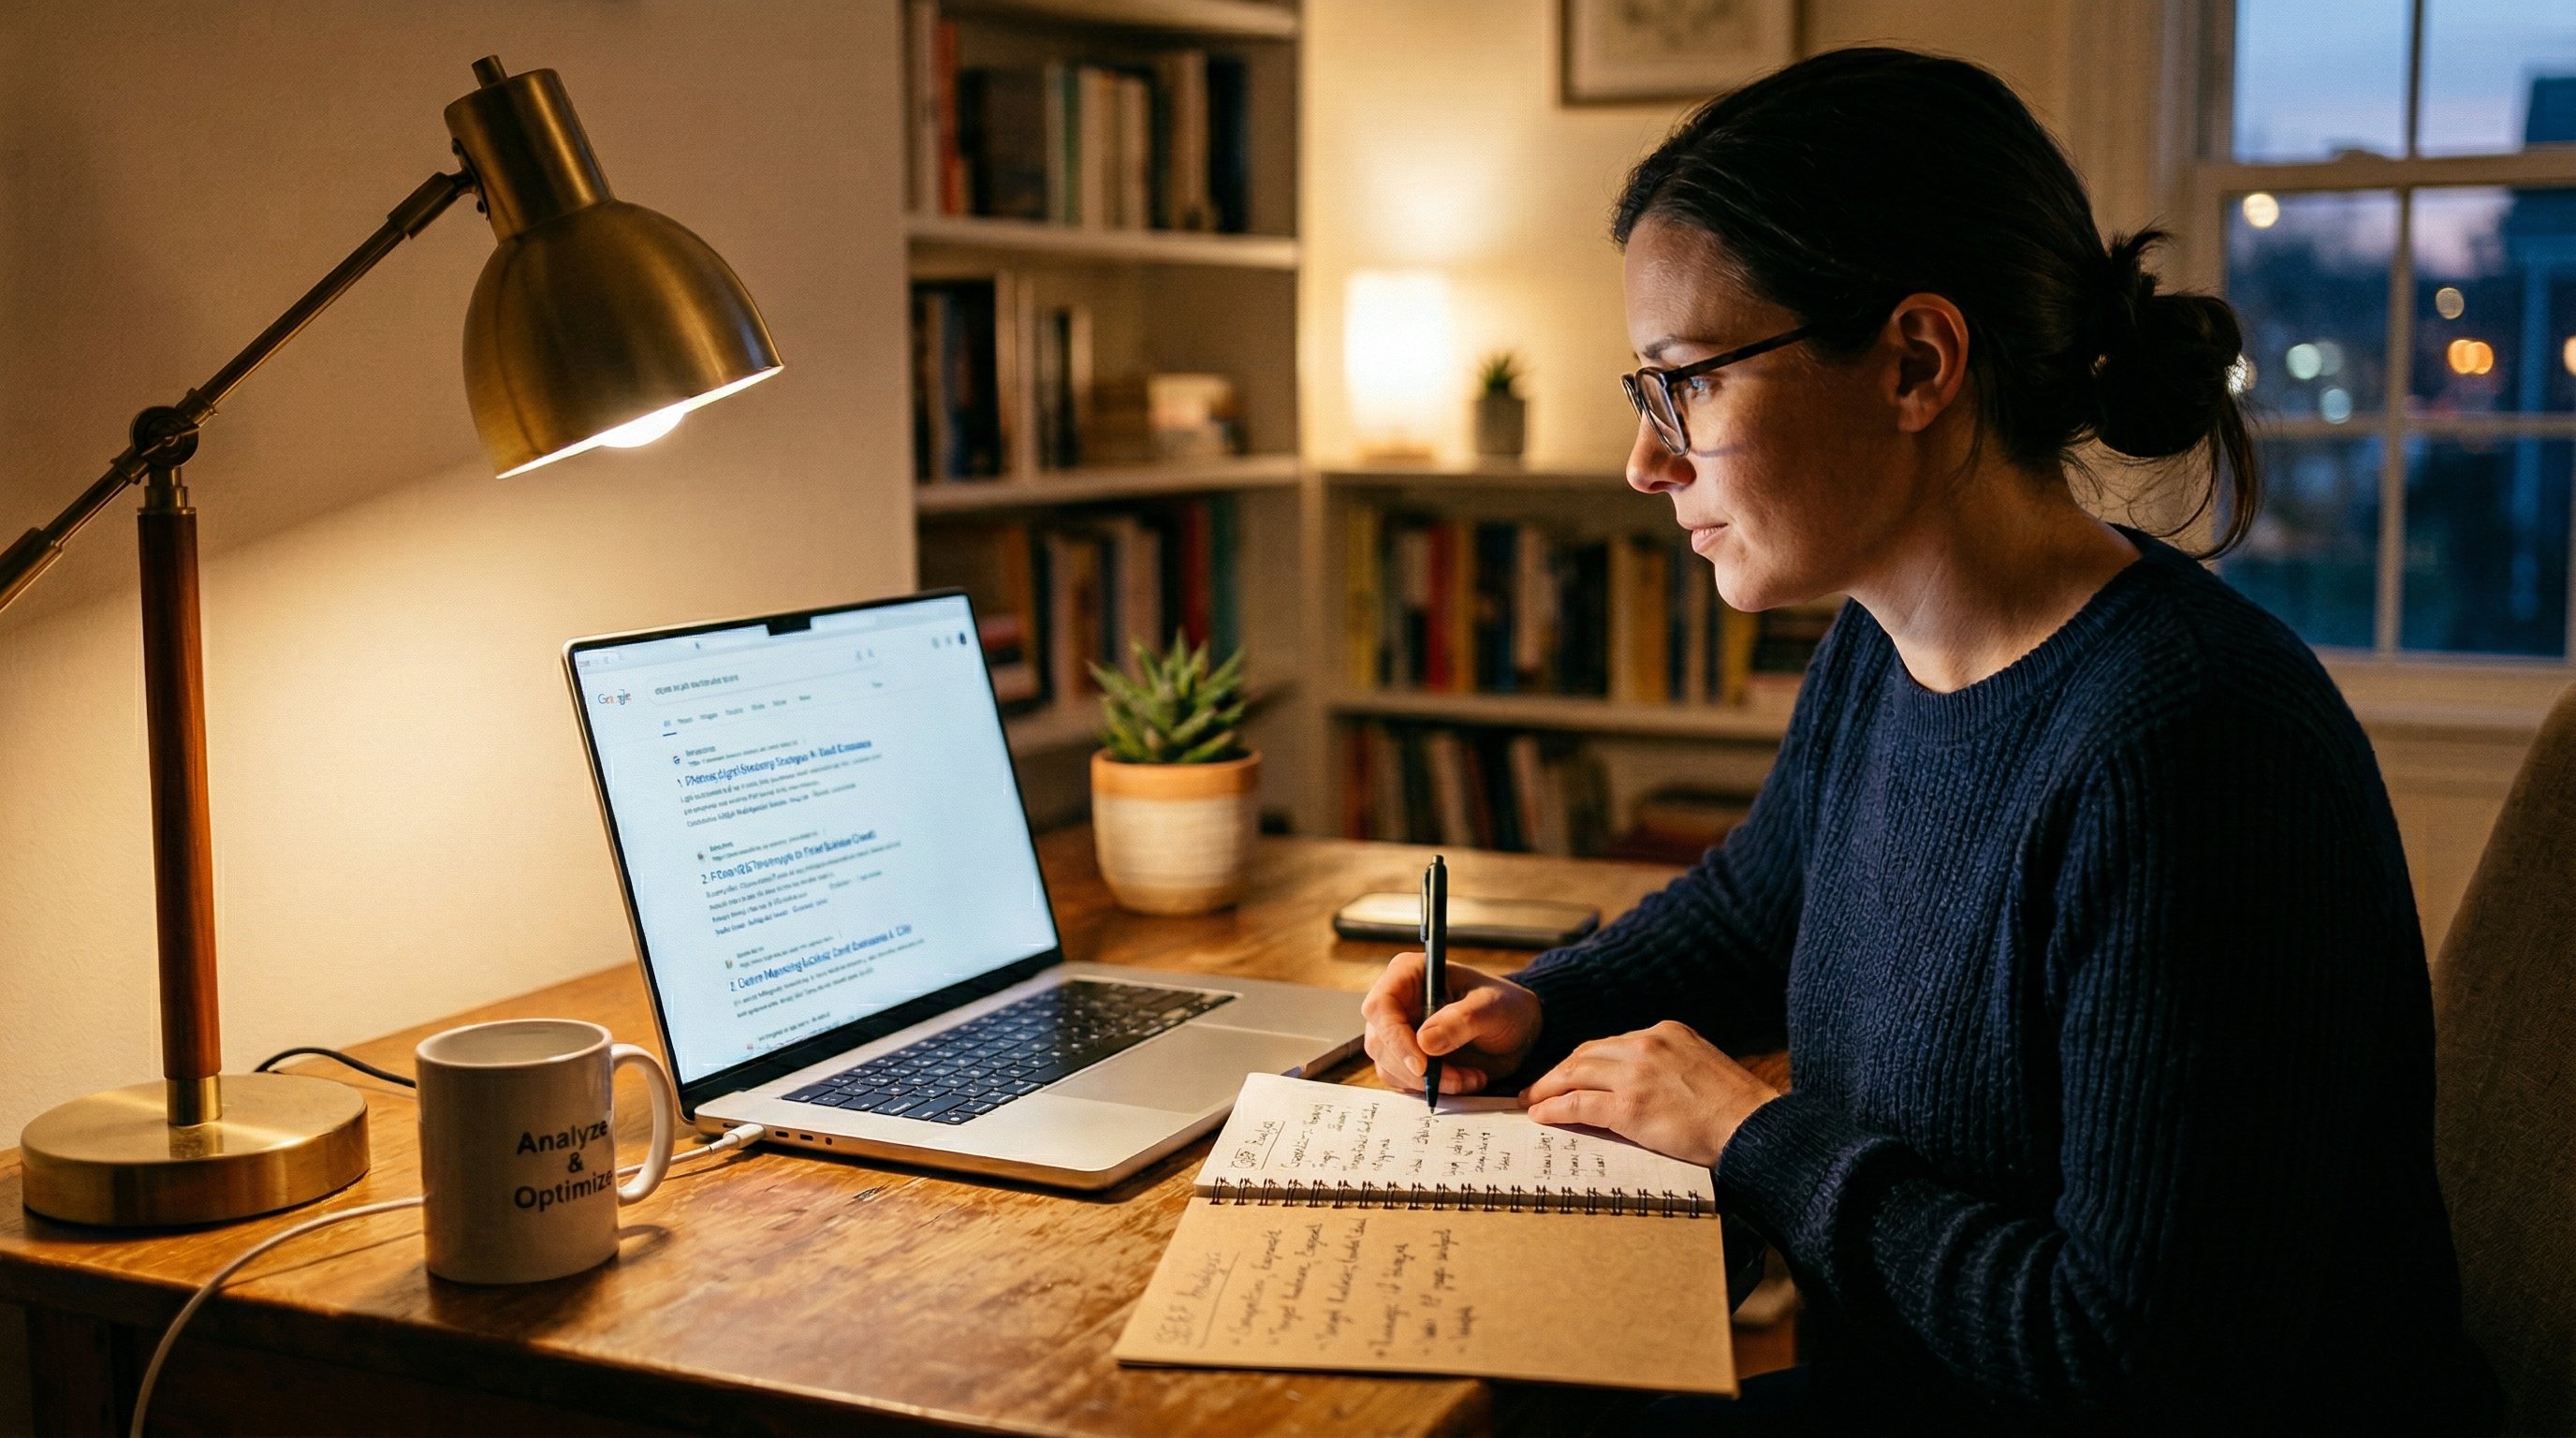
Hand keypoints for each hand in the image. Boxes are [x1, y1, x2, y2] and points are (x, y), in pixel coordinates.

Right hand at [1361, 952, 1542, 1095]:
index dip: (1395, 1037)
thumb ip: (1461, 1020)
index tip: (1422, 1065)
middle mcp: (1397, 1001)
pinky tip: (1463, 1080)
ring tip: (1470, 1077)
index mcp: (1410, 974)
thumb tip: (1423, 1041)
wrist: (1517, 1031)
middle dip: (1417, 1069)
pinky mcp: (1404, 1057)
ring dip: (1428, 1082)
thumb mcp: (1492, 1008)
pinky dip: (1431, 1088)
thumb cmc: (1505, 1007)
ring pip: (1388, 1066)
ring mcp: (1397, 1031)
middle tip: (1458, 1079)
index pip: (1381, 1005)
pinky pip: (1402, 1081)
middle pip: (1380, 1041)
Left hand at [1522, 1021, 1778, 1167]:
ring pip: (1575, 1074)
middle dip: (1559, 1071)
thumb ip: (1668, 1065)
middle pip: (1586, 1053)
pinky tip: (1540, 1115)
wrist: (1754, 1128)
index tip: (1569, 1072)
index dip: (1584, 1060)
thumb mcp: (1699, 1065)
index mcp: (1665, 1032)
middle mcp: (1646, 1044)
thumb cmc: (1734, 1108)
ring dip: (1548, 1087)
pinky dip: (1553, 1108)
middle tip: (1539, 1086)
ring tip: (1532, 1100)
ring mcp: (1636, 1074)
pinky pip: (1578, 1104)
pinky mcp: (1629, 1107)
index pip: (1610, 1043)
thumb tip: (1638, 1083)